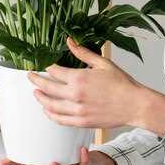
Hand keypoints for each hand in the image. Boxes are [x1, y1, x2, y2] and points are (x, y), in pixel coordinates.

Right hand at [0, 146, 117, 164]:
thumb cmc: (71, 153)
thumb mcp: (57, 145)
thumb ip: (47, 136)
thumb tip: (38, 116)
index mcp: (48, 160)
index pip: (28, 162)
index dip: (15, 163)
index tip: (2, 162)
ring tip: (53, 163)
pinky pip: (84, 162)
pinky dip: (83, 156)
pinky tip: (82, 150)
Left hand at [27, 36, 149, 129]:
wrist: (134, 104)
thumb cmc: (122, 84)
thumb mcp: (103, 63)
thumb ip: (83, 53)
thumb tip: (70, 42)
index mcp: (79, 78)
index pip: (54, 71)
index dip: (46, 66)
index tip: (43, 64)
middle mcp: (75, 95)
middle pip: (47, 88)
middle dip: (36, 81)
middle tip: (31, 76)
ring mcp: (76, 110)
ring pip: (50, 106)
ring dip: (40, 98)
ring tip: (37, 93)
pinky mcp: (80, 122)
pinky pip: (59, 119)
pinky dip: (50, 114)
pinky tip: (48, 110)